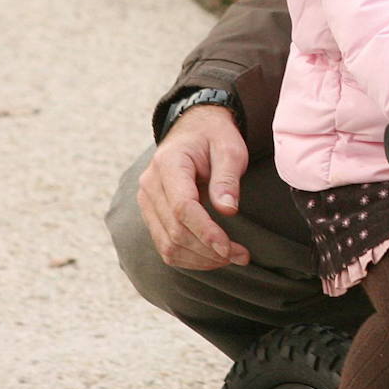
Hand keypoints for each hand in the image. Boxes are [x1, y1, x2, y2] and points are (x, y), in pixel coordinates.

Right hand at [136, 105, 250, 269]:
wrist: (194, 129)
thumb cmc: (215, 137)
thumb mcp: (229, 148)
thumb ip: (227, 178)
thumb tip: (228, 210)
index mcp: (168, 164)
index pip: (182, 207)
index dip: (206, 232)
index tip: (229, 248)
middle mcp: (150, 185)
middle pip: (174, 230)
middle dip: (209, 250)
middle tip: (242, 256)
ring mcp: (147, 201)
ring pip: (167, 244)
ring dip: (199, 259)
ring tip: (232, 258)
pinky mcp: (151, 214)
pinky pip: (164, 245)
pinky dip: (188, 258)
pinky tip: (212, 258)